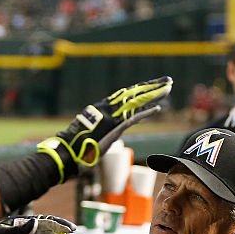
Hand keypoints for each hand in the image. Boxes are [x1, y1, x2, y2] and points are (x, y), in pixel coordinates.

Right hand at [38, 76, 172, 181]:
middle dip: (151, 87)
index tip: (153, 85)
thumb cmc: (76, 148)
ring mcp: (110, 117)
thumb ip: (104, 131)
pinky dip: (146, 113)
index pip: (126, 96)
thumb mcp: (93, 135)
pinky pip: (133, 118)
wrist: (67, 152)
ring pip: (136, 102)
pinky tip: (158, 108)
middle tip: (167, 81)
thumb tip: (109, 133)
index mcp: (103, 109)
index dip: (141, 89)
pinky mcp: (113, 128)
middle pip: (134, 94)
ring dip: (153, 95)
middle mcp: (107, 109)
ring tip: (168, 88)